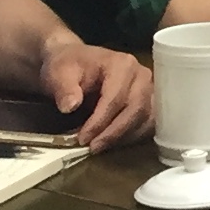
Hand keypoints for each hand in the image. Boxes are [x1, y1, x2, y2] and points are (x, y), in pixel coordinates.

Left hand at [39, 41, 155, 148]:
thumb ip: (64, 88)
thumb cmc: (68, 67)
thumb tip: (70, 106)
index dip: (100, 122)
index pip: (116, 98)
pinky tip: (113, 143)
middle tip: (93, 147)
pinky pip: (148, 123)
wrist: (74, 62)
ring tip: (101, 146)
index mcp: (122, 64)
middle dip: (115, 132)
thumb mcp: (59, 73)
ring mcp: (149, 89)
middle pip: (136, 109)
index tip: (83, 138)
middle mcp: (141, 75)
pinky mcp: (149, 101)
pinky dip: (133, 136)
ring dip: (125, 137)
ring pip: (146, 119)